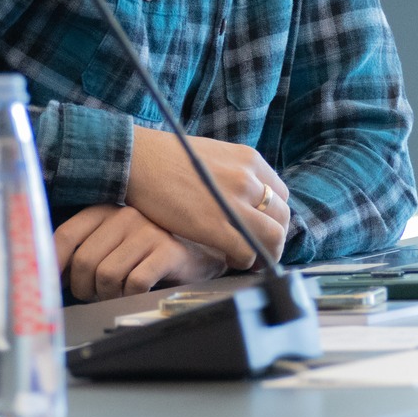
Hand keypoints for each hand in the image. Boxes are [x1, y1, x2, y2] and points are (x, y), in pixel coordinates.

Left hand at [55, 205, 226, 301]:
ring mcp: (147, 231)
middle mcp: (124, 215)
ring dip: (107, 294)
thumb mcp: (112, 242)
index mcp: (104, 210)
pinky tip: (136, 292)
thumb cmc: (146, 251)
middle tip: (93, 295)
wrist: (198, 253)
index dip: (54, 264)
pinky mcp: (167, 251)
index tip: (50, 284)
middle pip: (84, 261)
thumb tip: (49, 275)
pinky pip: (134, 283)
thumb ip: (83, 251)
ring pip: (107, 275)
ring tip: (116, 293)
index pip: (66, 235)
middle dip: (84, 288)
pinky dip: (130, 296)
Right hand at [124, 127, 289, 267]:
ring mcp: (234, 202)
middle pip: (282, 216)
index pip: (279, 194)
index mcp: (249, 159)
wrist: (136, 159)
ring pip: (274, 236)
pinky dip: (244, 261)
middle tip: (258, 250)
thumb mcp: (212, 155)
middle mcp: (248, 178)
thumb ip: (232, 173)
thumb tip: (238, 195)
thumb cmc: (165, 158)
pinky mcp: (217, 225)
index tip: (258, 227)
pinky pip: (248, 251)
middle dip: (274, 237)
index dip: (271, 216)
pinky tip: (229, 260)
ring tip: (249, 260)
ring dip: (266, 253)